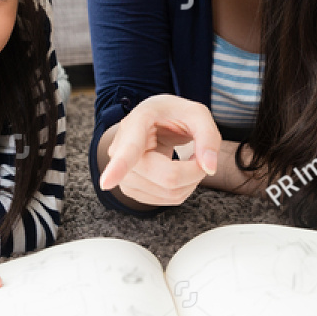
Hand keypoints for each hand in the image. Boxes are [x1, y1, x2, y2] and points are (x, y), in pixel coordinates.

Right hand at [99, 95, 220, 206]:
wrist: (153, 121)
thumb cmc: (172, 114)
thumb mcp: (197, 114)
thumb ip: (208, 136)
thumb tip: (209, 168)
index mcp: (137, 123)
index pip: (129, 149)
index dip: (118, 167)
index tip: (107, 182)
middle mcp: (122, 149)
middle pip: (167, 177)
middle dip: (195, 171)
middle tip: (201, 154)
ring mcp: (123, 173)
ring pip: (169, 193)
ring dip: (190, 181)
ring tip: (187, 159)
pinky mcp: (130, 189)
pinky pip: (166, 201)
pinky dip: (182, 189)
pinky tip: (178, 171)